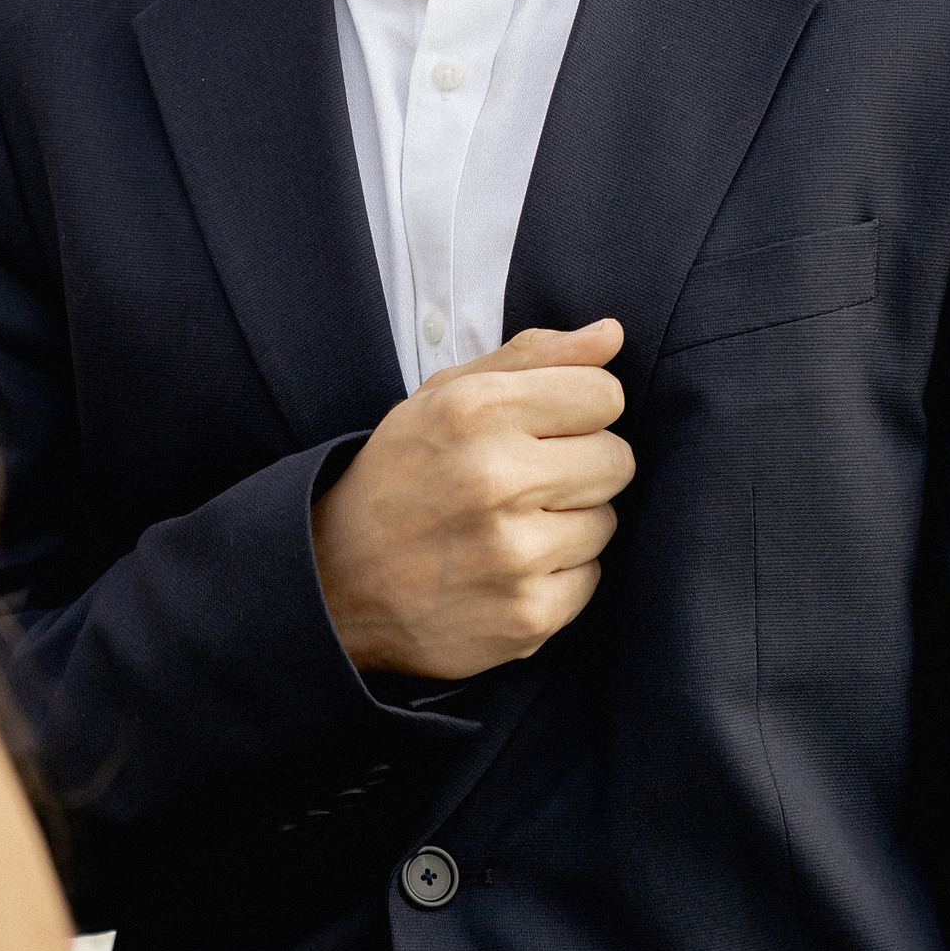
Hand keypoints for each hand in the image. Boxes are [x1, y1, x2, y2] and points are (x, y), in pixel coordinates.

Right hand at [311, 320, 631, 678]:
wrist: (332, 582)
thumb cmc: (398, 477)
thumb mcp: (444, 397)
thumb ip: (532, 358)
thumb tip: (612, 334)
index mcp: (476, 411)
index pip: (604, 393)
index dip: (577, 409)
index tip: (541, 427)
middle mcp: (496, 478)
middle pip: (617, 459)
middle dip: (579, 466)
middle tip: (522, 481)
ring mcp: (513, 554)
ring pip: (607, 521)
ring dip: (568, 524)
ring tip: (507, 527)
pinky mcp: (526, 616)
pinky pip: (590, 579)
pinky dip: (556, 576)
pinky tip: (506, 570)